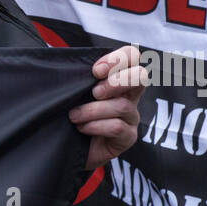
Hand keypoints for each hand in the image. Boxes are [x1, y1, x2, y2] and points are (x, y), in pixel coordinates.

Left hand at [70, 45, 145, 168]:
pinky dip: (96, 126)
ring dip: (93, 110)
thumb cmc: (70, 116)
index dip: (118, 59)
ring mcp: (131, 117)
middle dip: (115, 82)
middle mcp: (129, 96)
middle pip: (139, 76)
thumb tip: (66, 59)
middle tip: (94, 93)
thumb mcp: (73, 93)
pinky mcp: (128, 137)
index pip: (131, 56)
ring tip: (74, 116)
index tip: (96, 71)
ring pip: (121, 105)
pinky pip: (117, 127)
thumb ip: (76, 77)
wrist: (67, 148)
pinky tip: (82, 128)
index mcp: (117, 79)